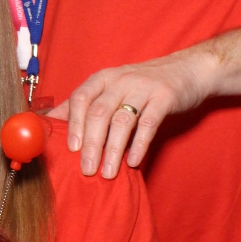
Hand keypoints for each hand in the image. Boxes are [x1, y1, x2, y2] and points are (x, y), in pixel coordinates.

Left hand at [48, 49, 216, 176]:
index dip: (73, 124)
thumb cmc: (144, 84)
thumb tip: (52, 122)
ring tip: (108, 172)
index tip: (69, 149)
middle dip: (90, 144)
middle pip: (99, 113)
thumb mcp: (112, 87)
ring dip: (113, 150)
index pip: (81, 98)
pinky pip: (148, 124)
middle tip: (86, 169)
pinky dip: (139, 144)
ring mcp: (143, 88)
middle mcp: (121, 80)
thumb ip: (86, 103)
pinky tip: (134, 161)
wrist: (188, 69)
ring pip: (122, 121)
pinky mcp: (165, 97)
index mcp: (103, 78)